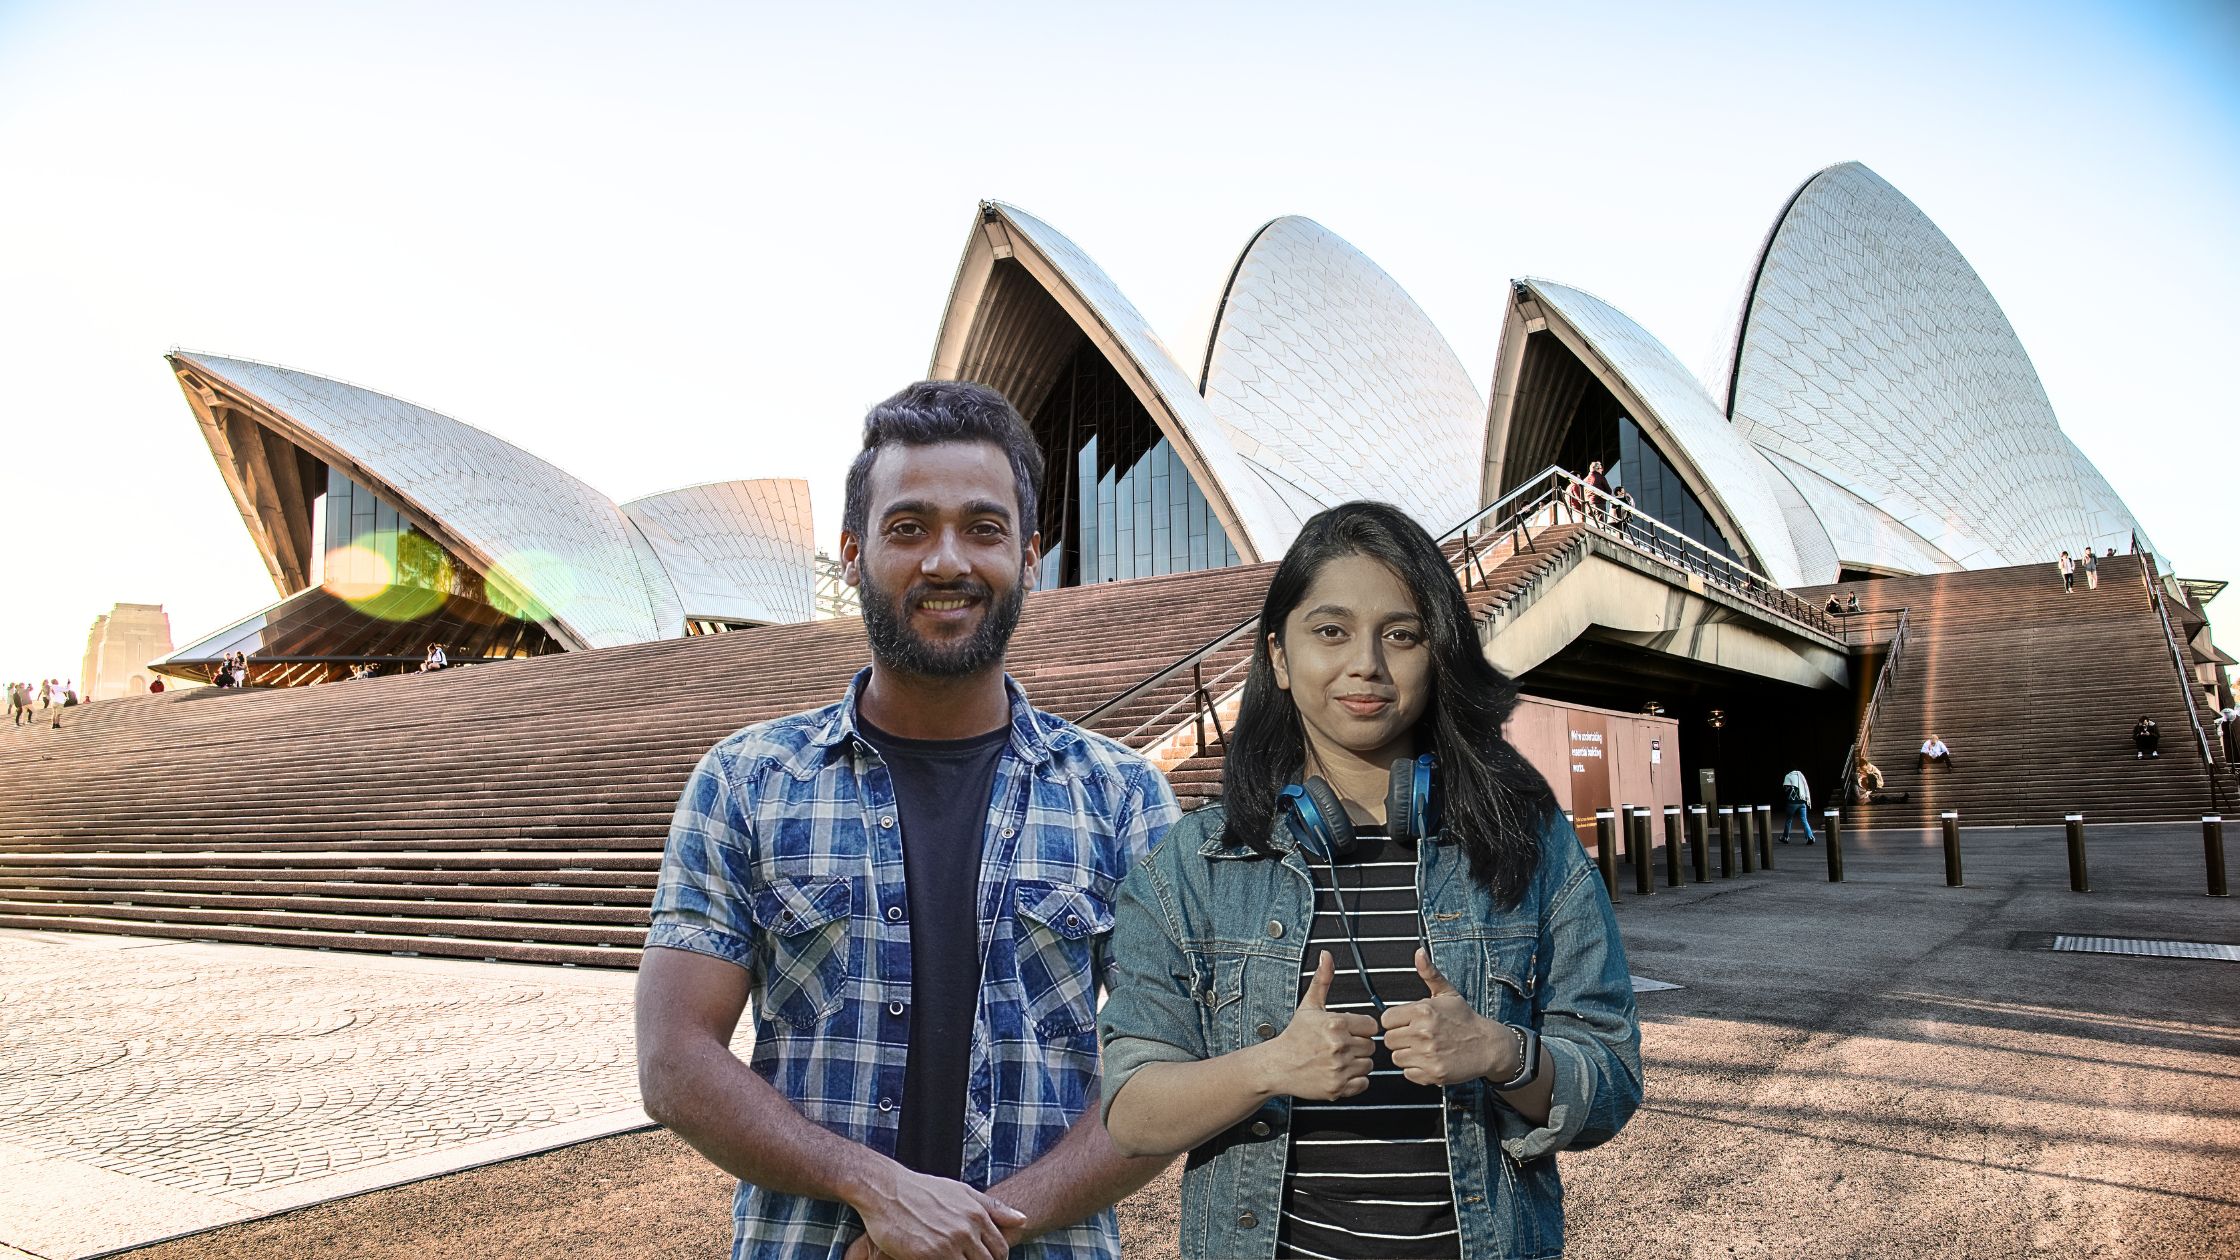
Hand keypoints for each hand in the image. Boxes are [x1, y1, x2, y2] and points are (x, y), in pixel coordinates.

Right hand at [849, 1166, 1025, 1259]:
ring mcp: (946, 1244)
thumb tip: (1023, 1219)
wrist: (887, 1190)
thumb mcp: (962, 1192)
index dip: (996, 1259)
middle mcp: (965, 1230)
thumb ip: (994, 1208)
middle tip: (966, 1258)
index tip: (986, 1259)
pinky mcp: (927, 1256)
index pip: (1000, 1249)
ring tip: (950, 1256)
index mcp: (976, 1215)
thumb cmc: (923, 1190)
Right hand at [1253, 950, 1377, 1100]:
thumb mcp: (1309, 1005)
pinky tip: (1339, 1072)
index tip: (1348, 1031)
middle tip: (1341, 1045)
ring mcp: (1338, 1068)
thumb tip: (1327, 955)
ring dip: (1357, 1063)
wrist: (1277, 1065)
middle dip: (1358, 1045)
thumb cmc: (1295, 1036)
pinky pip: (1363, 1083)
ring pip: (1368, 1065)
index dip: (1360, 1028)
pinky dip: (1355, 1080)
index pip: (1371, 1026)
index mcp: (1335, 1023)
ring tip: (1338, 1058)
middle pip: (1371, 1046)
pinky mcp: (1337, 1087)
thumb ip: (1323, 979)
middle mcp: (1338, 1046)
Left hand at [1381, 949, 1510, 1087]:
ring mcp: (1428, 1055)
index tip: (1406, 1023)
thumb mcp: (1447, 993)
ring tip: (1423, 1048)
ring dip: (1407, 1054)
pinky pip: (1408, 1073)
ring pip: (1397, 1058)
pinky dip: (1416, 1070)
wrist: (1488, 1045)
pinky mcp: (1433, 1074)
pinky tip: (1429, 1060)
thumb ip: (1429, 973)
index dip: (1395, 1022)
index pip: (1386, 1020)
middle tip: (1416, 1036)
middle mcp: (1423, 1032)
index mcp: (1423, 1010)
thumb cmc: (1465, 1019)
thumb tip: (1419, 953)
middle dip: (1400, 1038)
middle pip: (1389, 1040)